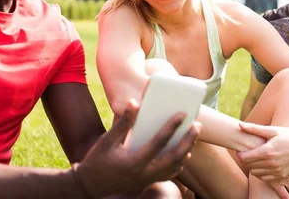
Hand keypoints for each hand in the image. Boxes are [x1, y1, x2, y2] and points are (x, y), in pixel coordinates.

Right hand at [75, 99, 200, 197]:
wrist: (91, 186)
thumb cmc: (97, 161)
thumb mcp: (107, 141)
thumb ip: (123, 123)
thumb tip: (134, 102)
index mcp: (135, 161)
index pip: (159, 142)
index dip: (172, 127)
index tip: (182, 114)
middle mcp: (145, 173)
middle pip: (175, 157)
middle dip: (189, 140)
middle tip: (197, 125)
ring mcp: (148, 179)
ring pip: (175, 167)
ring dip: (186, 150)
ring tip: (193, 136)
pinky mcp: (148, 182)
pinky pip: (169, 173)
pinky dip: (179, 163)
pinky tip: (183, 153)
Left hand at [237, 123, 288, 180]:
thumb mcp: (272, 130)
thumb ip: (254, 129)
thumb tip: (239, 124)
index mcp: (267, 151)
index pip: (244, 158)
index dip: (240, 154)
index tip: (242, 149)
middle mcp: (272, 164)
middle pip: (249, 167)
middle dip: (246, 160)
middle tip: (248, 153)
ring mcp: (278, 172)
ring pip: (256, 174)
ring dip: (253, 167)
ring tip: (256, 158)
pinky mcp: (282, 176)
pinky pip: (266, 179)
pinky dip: (262, 173)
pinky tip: (264, 165)